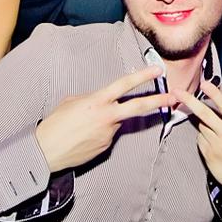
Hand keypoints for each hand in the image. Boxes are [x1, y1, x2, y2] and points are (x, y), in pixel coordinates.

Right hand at [35, 66, 174, 172]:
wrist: (46, 152)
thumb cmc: (55, 124)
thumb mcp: (71, 102)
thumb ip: (92, 99)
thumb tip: (103, 101)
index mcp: (97, 101)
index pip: (124, 85)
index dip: (142, 76)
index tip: (157, 70)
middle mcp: (107, 116)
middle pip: (138, 107)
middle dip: (159, 101)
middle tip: (175, 97)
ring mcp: (108, 134)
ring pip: (116, 122)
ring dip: (107, 120)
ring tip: (83, 126)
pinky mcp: (106, 147)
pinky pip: (108, 135)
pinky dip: (99, 133)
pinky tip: (83, 137)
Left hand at [173, 80, 221, 206]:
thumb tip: (212, 103)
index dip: (213, 93)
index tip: (203, 83)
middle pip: (204, 113)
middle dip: (189, 100)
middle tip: (177, 91)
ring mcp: (216, 144)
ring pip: (201, 126)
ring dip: (204, 127)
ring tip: (218, 137)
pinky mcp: (207, 153)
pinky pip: (200, 139)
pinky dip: (203, 140)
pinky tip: (214, 147)